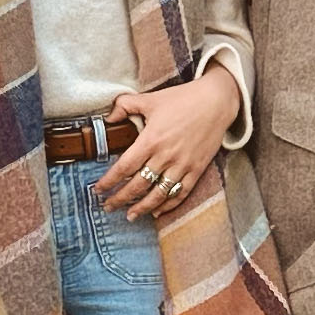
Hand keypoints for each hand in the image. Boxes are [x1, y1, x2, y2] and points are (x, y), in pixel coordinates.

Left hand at [94, 63, 240, 220]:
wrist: (216, 102)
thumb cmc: (182, 99)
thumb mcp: (150, 99)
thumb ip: (125, 105)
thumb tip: (108, 117)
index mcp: (151, 139)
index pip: (124, 167)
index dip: (109, 181)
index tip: (97, 190)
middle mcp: (165, 156)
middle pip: (138, 185)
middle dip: (120, 198)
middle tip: (108, 207)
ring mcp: (182, 165)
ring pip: (159, 194)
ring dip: (142, 207)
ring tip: (130, 216)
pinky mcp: (197, 169)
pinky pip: (181, 193)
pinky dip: (169, 205)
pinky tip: (157, 212)